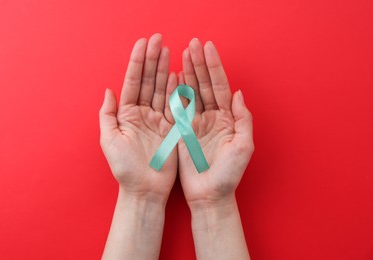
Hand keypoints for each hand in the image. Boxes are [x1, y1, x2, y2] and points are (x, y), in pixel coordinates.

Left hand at [99, 33, 177, 203]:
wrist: (145, 189)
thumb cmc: (125, 168)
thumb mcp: (109, 140)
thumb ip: (108, 114)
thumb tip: (108, 90)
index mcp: (126, 114)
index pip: (132, 82)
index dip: (137, 62)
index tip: (142, 44)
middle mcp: (142, 113)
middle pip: (148, 81)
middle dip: (152, 60)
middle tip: (158, 39)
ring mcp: (158, 119)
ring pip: (162, 89)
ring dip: (164, 69)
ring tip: (168, 50)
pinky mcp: (172, 127)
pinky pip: (174, 105)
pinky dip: (177, 89)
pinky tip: (177, 74)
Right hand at [178, 38, 253, 207]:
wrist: (209, 194)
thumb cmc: (229, 174)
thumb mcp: (243, 146)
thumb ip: (243, 119)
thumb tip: (239, 93)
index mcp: (228, 118)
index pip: (220, 86)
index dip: (214, 67)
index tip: (207, 48)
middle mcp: (212, 117)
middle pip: (205, 85)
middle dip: (198, 64)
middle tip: (192, 44)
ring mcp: (196, 122)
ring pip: (191, 92)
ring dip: (187, 72)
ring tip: (182, 53)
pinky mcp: (182, 131)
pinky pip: (178, 107)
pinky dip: (175, 92)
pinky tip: (172, 76)